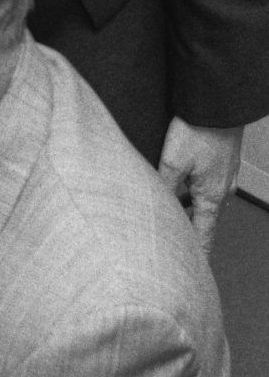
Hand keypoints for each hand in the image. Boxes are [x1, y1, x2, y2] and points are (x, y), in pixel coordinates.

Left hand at [157, 117, 242, 253]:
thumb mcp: (173, 162)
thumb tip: (153, 208)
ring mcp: (223, 176)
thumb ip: (163, 187)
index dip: (197, 254)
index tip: (194, 271)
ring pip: (203, 202)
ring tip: (166, 217)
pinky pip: (205, 186)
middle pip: (203, 220)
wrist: (218, 104)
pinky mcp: (220, 163)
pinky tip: (177, 188)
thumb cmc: (200, 131)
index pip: (204, 235)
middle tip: (171, 244)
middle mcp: (221, 190)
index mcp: (212, 197)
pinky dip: (191, 194)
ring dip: (187, 211)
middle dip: (188, 232)